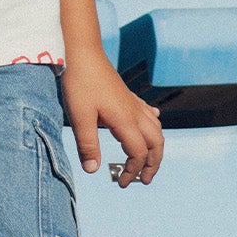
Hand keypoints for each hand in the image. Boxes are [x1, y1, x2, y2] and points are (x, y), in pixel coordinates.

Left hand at [61, 54, 162, 186]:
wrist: (83, 52)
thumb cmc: (79, 83)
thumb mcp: (79, 116)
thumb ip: (88, 144)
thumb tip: (93, 170)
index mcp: (125, 121)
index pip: (138, 154)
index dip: (132, 171)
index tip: (120, 183)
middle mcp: (134, 113)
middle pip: (156, 143)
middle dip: (153, 164)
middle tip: (143, 180)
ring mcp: (132, 102)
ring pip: (156, 129)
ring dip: (155, 147)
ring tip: (146, 160)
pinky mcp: (127, 95)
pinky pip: (148, 113)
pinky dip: (152, 125)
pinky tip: (149, 123)